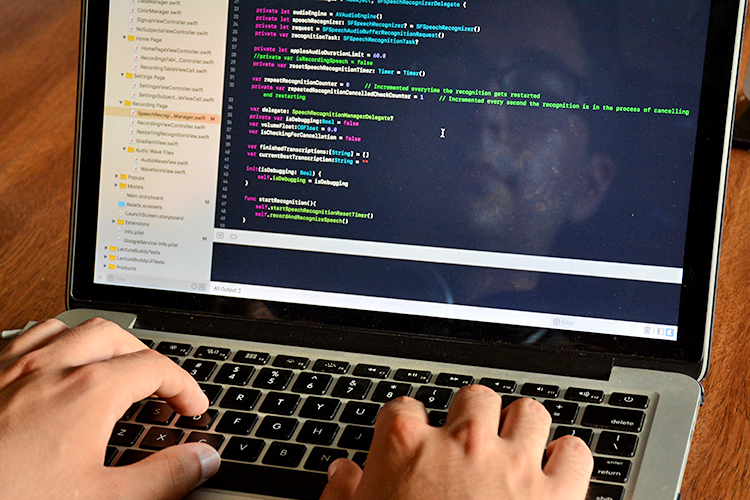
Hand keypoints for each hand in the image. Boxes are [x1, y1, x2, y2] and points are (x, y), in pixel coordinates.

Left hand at [0, 318, 220, 499]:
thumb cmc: (12, 498)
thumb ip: (163, 479)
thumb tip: (202, 460)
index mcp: (89, 390)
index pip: (156, 367)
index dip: (184, 386)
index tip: (191, 407)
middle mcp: (52, 366)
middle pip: (117, 335)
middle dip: (145, 356)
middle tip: (156, 385)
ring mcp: (12, 365)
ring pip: (70, 326)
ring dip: (99, 341)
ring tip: (110, 365)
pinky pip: (24, 335)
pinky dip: (52, 342)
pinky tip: (50, 364)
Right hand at [321, 384, 592, 499]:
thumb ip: (344, 495)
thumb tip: (343, 475)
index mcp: (406, 447)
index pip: (403, 408)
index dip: (408, 424)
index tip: (412, 438)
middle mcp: (462, 444)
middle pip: (473, 398)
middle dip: (471, 416)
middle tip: (468, 442)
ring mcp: (512, 465)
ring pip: (528, 413)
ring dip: (522, 428)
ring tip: (514, 447)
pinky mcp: (557, 495)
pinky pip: (574, 454)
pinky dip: (567, 459)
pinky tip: (555, 470)